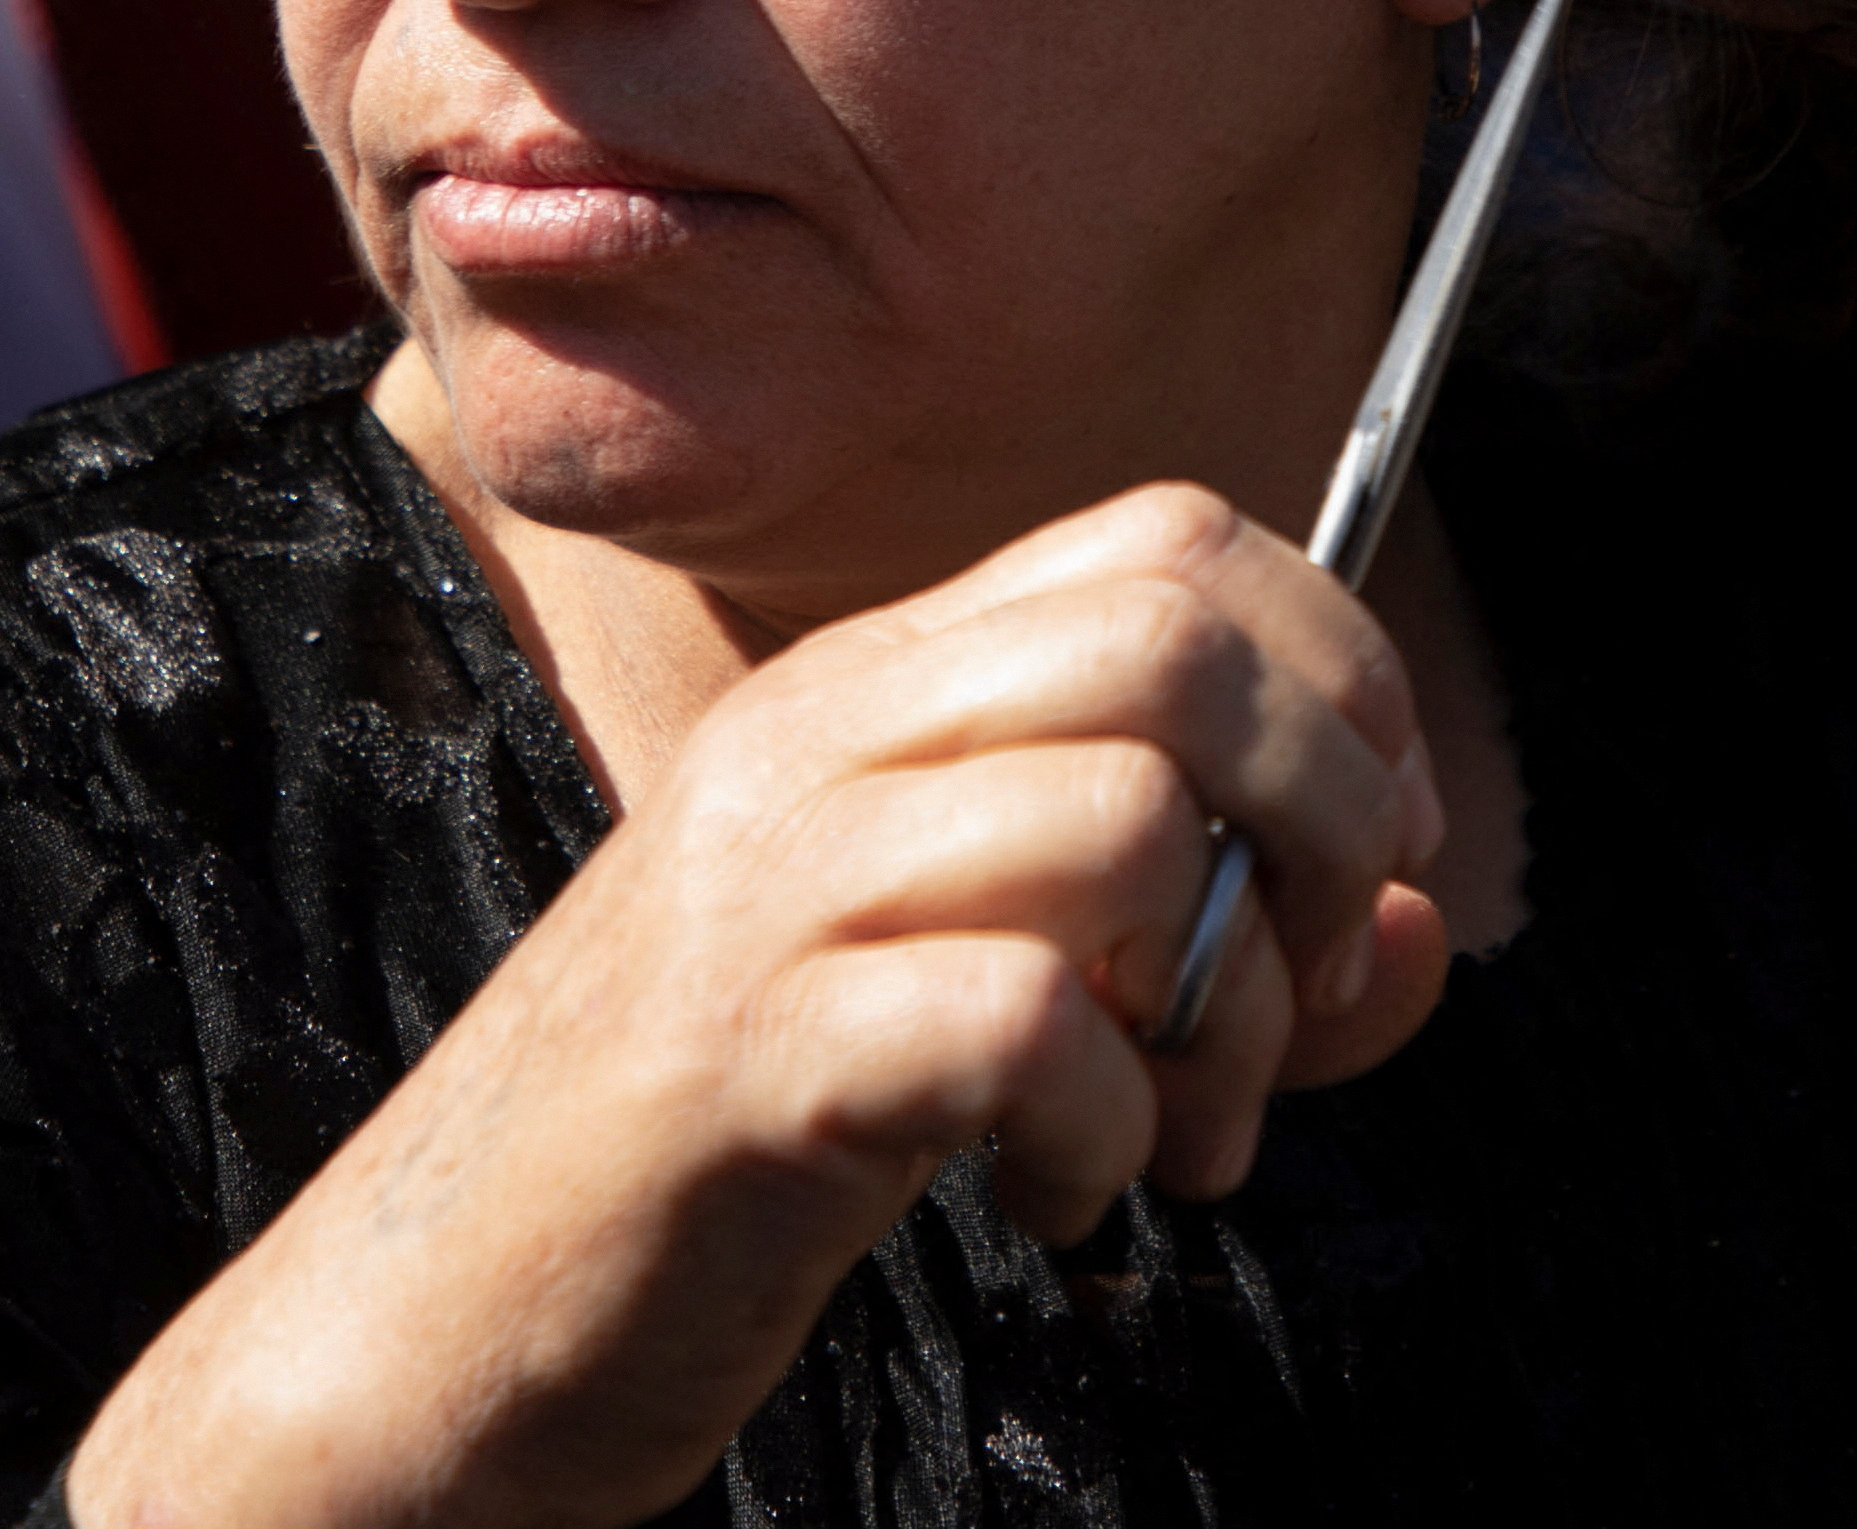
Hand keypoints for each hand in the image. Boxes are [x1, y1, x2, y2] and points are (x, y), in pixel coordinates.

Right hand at [72, 482, 1440, 1528]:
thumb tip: (1421, 922)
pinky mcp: (749, 1066)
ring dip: (1229, 1017)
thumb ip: (1221, 961)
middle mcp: (818, 744)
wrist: (435, 1320)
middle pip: (1175, 642)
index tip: (1365, 855)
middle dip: (1325, 817)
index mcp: (867, 692)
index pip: (1168, 536)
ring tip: (1172, 1139)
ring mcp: (770, 893)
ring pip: (1132, 821)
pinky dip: (1107, 1129)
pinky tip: (1060, 1200)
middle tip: (1293, 1002)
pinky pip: (1030, 1019)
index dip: (1337, 674)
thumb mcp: (981, 1011)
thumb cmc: (729, 1156)